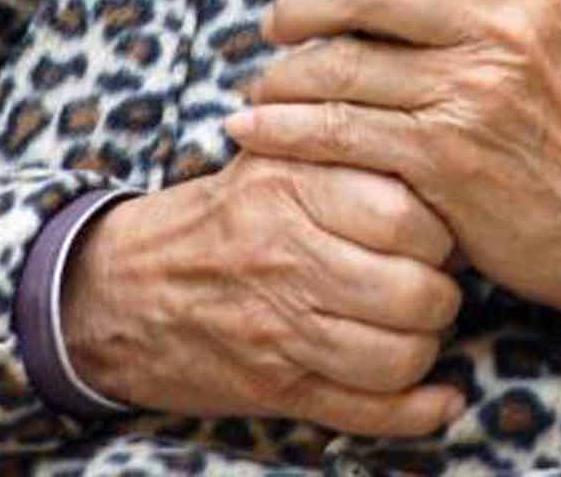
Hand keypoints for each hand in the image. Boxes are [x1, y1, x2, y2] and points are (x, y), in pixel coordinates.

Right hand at [60, 148, 463, 434]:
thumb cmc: (223, 215)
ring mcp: (279, 330)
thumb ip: (349, 148)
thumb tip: (438, 160)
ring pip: (400, 357)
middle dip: (441, 294)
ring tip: (416, 326)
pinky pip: (368, 412)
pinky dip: (417, 412)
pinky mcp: (275, 388)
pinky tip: (438, 398)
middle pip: (413, 292)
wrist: (119, 289)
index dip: (441, 230)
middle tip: (432, 282)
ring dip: (426, 347)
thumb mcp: (275, 155)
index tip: (437, 232)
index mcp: (290, 184)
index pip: (407, 216)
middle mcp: (285, 257)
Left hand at [230, 0, 560, 321]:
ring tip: (266, 86)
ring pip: (342, 64)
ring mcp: (470, 93)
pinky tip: (254, 129)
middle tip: (280, 22)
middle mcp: (500, 30)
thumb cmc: (549, 119)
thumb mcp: (536, 32)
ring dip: (283, 76)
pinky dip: (281, 128)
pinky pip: (337, 130)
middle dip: (304, 1)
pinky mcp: (441, 157)